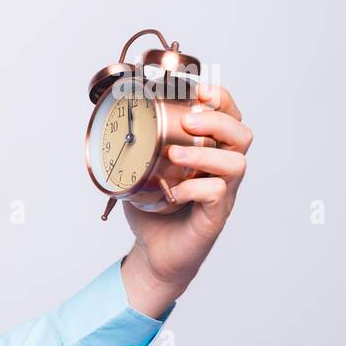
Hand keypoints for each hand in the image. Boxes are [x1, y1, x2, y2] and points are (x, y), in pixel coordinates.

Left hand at [120, 81, 252, 317]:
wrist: (153, 254)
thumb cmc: (152, 211)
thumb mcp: (139, 171)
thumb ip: (132, 148)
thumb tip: (103, 122)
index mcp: (210, 153)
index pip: (229, 118)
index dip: (221, 99)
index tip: (200, 91)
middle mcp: (222, 171)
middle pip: (242, 135)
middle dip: (218, 120)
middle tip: (188, 121)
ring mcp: (223, 194)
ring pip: (235, 163)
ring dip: (203, 153)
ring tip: (174, 154)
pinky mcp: (214, 217)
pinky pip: (217, 195)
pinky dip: (194, 188)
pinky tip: (174, 192)